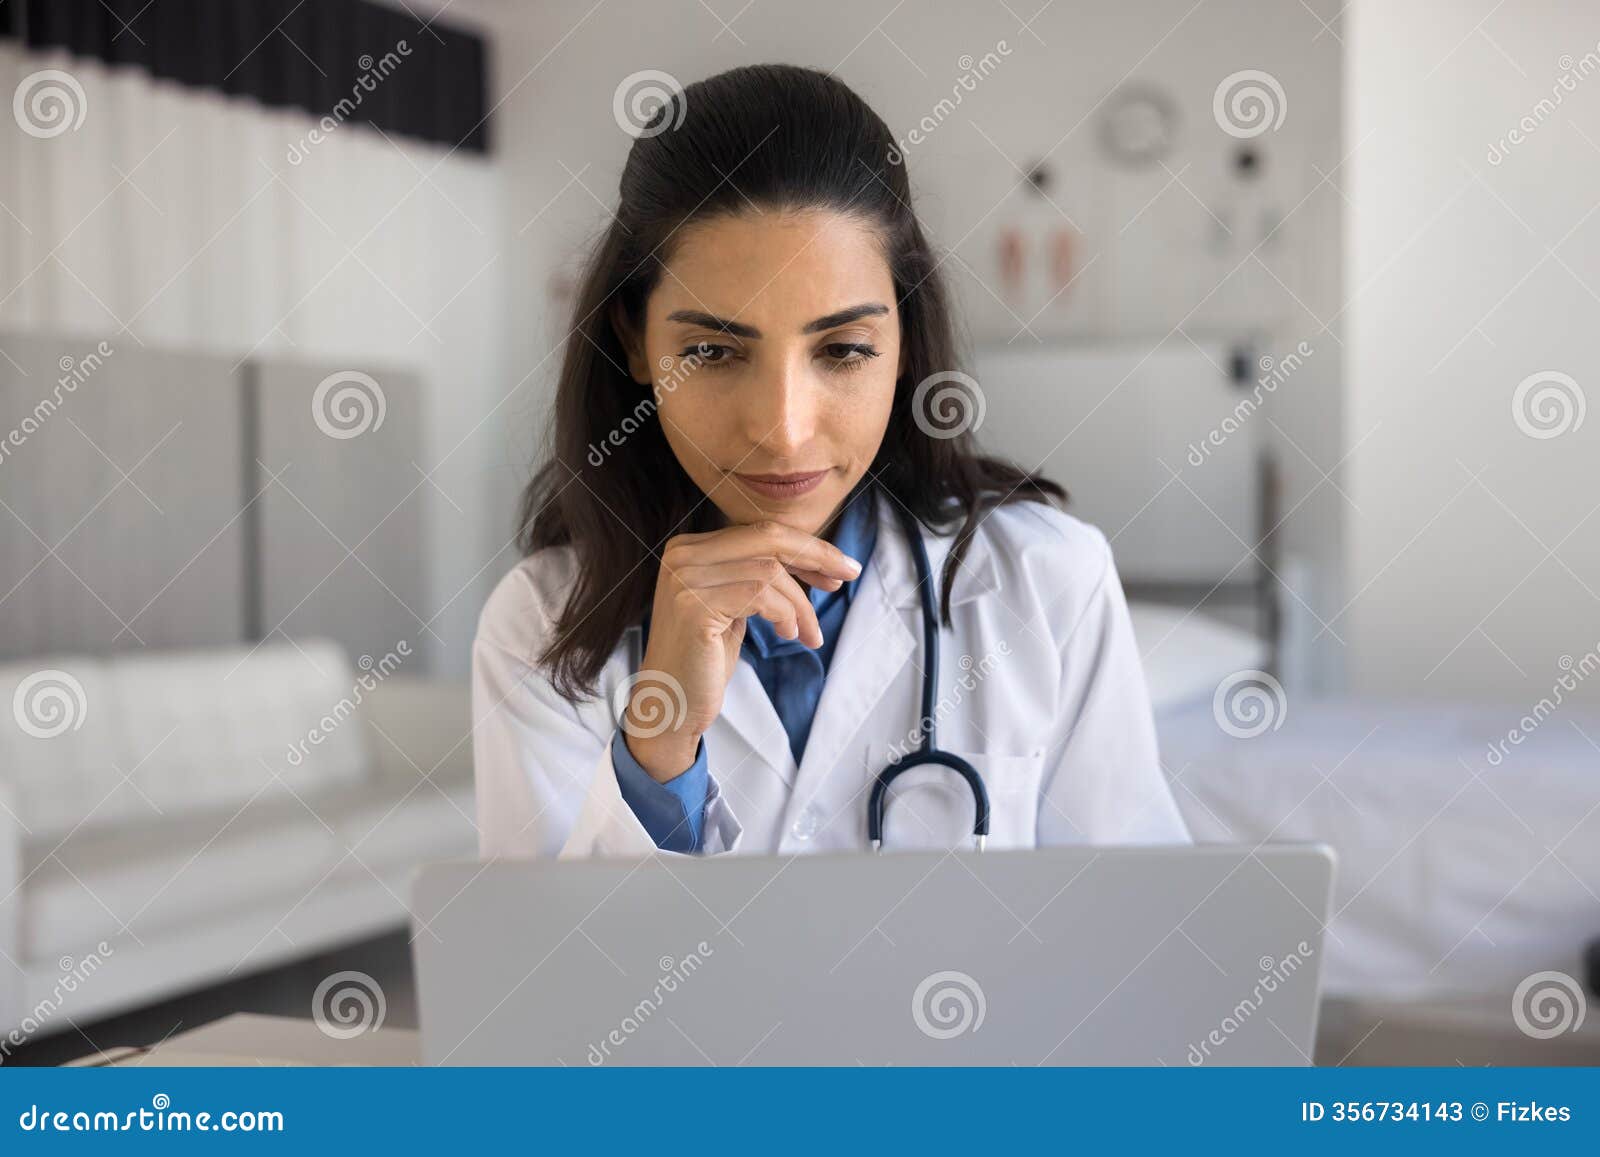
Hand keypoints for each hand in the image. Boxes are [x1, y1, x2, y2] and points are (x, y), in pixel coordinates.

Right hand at [620, 519, 863, 780]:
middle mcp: (683, 555)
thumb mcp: (734, 606)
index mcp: (690, 548)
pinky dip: (785, 615)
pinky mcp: (694, 606)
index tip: (840, 567)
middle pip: (768, 537)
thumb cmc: (706, 658)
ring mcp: (685, 578)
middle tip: (848, 576)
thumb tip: (815, 556)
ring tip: (807, 633)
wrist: (670, 703)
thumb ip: (757, 575)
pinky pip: (760, 596)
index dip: (806, 547)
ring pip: (770, 571)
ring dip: (801, 604)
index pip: (760, 532)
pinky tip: (789, 635)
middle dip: (816, 555)